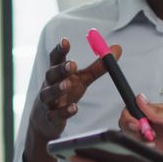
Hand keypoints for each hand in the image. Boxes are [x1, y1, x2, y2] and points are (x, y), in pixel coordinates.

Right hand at [23, 37, 120, 161]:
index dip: (60, 50)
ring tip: (67, 85)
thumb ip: (98, 66)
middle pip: (51, 74)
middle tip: (72, 64)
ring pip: (49, 94)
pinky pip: (55, 115)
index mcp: (57, 74)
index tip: (66, 41)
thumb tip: (116, 48)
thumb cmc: (65, 94)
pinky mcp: (50, 118)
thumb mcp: (82, 80)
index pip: (55, 59)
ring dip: (57, 89)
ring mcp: (48, 102)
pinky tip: (74, 108)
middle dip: (60, 69)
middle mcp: (50, 85)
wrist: (46, 120)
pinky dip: (64, 112)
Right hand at [119, 95, 162, 161]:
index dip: (132, 115)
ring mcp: (157, 140)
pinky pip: (141, 150)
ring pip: (134, 136)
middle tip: (145, 134)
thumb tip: (141, 99)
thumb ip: (161, 112)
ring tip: (152, 143)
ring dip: (138, 139)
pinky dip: (143, 150)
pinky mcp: (157, 153)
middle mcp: (158, 125)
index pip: (137, 108)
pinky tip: (154, 151)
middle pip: (131, 121)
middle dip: (132, 127)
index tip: (137, 124)